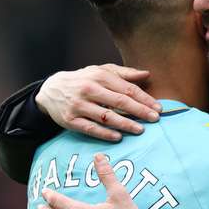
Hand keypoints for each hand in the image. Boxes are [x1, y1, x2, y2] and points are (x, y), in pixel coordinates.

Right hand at [36, 64, 162, 141]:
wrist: (51, 90)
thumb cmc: (83, 80)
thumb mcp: (101, 71)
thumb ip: (124, 73)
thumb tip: (146, 74)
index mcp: (99, 76)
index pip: (127, 89)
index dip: (144, 99)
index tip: (158, 108)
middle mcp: (89, 90)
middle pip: (119, 102)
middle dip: (139, 111)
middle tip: (155, 119)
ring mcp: (78, 105)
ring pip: (106, 116)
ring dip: (125, 124)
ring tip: (140, 130)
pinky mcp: (70, 120)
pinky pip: (90, 128)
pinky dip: (105, 134)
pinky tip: (118, 137)